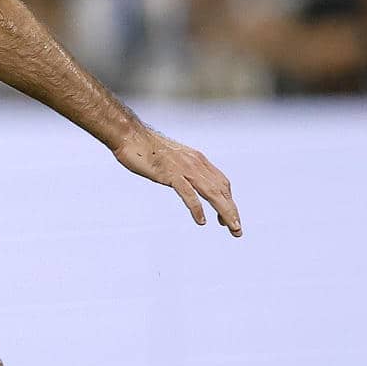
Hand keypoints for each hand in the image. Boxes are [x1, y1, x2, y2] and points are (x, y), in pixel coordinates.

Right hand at [112, 128, 241, 235]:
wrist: (129, 135)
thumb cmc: (144, 147)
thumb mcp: (170, 159)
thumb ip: (180, 168)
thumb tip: (182, 179)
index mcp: (197, 160)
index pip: (221, 182)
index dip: (228, 200)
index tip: (228, 216)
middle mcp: (196, 163)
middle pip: (222, 190)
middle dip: (232, 211)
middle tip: (237, 230)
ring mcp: (184, 169)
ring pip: (212, 193)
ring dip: (224, 211)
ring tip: (231, 228)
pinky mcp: (170, 174)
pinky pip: (188, 193)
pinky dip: (197, 208)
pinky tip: (201, 221)